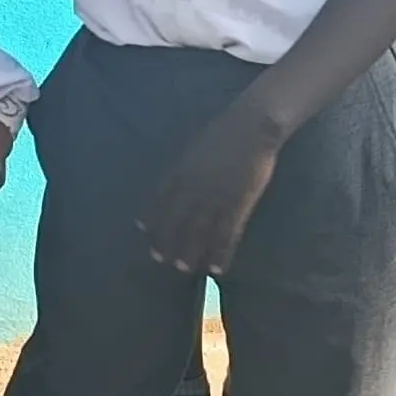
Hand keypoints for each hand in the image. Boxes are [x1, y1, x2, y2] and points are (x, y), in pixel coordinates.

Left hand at [140, 103, 286, 275]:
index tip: (143, 229)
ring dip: (190, 253)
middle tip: (160, 259)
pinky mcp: (236, 206)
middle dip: (166, 241)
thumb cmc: (227, 131)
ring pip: (198, 232)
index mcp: (181, 170)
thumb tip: (181, 180)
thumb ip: (188, 165)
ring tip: (183, 269)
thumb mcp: (197, 145)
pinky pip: (226, 236)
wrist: (252, 126)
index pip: (159, 197)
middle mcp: (193, 188)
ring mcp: (214, 198)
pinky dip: (221, 254)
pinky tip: (218, 268)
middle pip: (175, 220)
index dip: (151, 215)